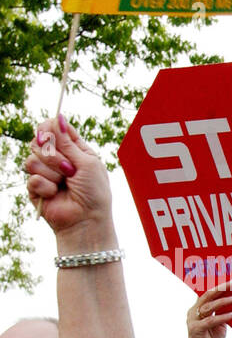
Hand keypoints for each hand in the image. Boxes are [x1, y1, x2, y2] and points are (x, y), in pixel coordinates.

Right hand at [24, 115, 113, 243]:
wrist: (86, 221)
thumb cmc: (94, 193)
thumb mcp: (87, 163)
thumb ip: (68, 142)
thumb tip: (57, 117)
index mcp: (75, 150)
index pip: (55, 128)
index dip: (50, 128)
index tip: (52, 133)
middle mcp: (59, 159)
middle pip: (39, 140)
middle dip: (53, 154)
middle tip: (69, 169)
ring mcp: (46, 172)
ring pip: (32, 158)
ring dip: (52, 172)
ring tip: (65, 183)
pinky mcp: (37, 187)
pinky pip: (32, 177)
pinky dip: (46, 186)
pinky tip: (55, 195)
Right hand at [187, 282, 231, 337]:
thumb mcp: (219, 324)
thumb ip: (223, 312)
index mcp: (197, 309)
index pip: (208, 294)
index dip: (220, 286)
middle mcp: (193, 312)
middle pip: (207, 296)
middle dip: (221, 288)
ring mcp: (193, 320)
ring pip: (209, 306)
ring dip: (224, 301)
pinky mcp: (195, 329)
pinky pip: (211, 320)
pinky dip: (223, 316)